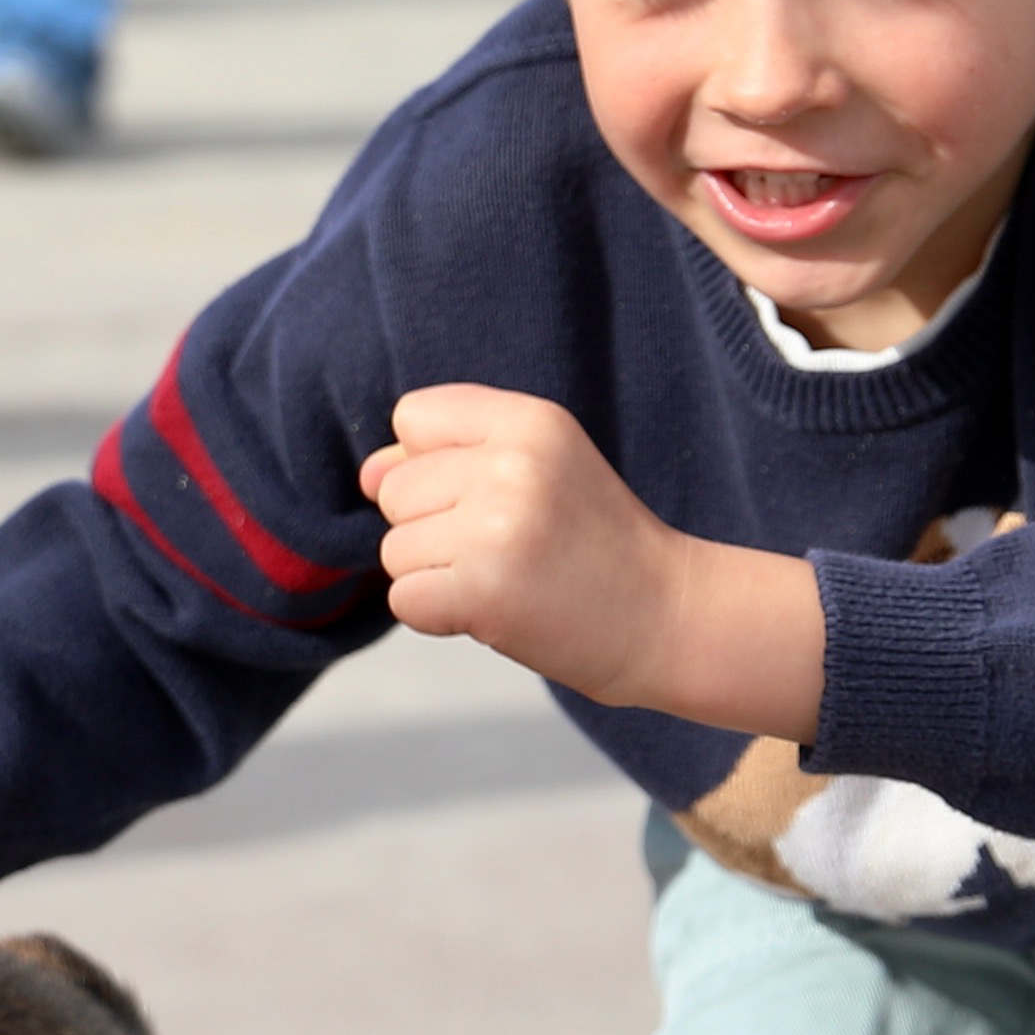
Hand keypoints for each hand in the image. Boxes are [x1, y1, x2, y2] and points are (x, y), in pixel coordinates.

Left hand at [360, 385, 809, 726]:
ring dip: (436, 576)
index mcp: (530, 420)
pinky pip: (403, 599)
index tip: (486, 495)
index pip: (412, 416)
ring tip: (507, 578)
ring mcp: (497, 527)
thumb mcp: (540, 468)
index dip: (430, 463)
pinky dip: (437, 616)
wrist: (666, 617)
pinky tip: (495, 611)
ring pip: (394, 549)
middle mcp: (512, 464)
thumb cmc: (594, 544)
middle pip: (394, 489)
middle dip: (432, 528)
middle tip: (507, 548)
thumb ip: (450, 456)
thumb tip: (367, 474)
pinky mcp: (484, 590)